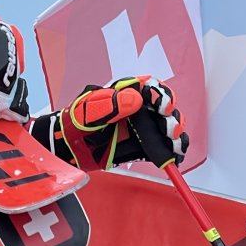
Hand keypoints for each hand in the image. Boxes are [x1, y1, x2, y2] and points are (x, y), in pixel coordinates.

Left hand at [30, 76, 187, 170]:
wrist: (69, 146)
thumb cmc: (77, 121)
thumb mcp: (91, 110)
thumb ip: (112, 104)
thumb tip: (135, 98)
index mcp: (126, 93)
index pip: (151, 87)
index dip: (161, 94)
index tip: (162, 105)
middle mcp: (137, 109)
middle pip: (165, 108)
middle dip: (172, 117)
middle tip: (169, 128)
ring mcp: (141, 128)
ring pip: (168, 127)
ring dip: (176, 134)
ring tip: (174, 142)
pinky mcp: (141, 147)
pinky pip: (162, 148)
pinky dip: (172, 152)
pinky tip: (174, 157)